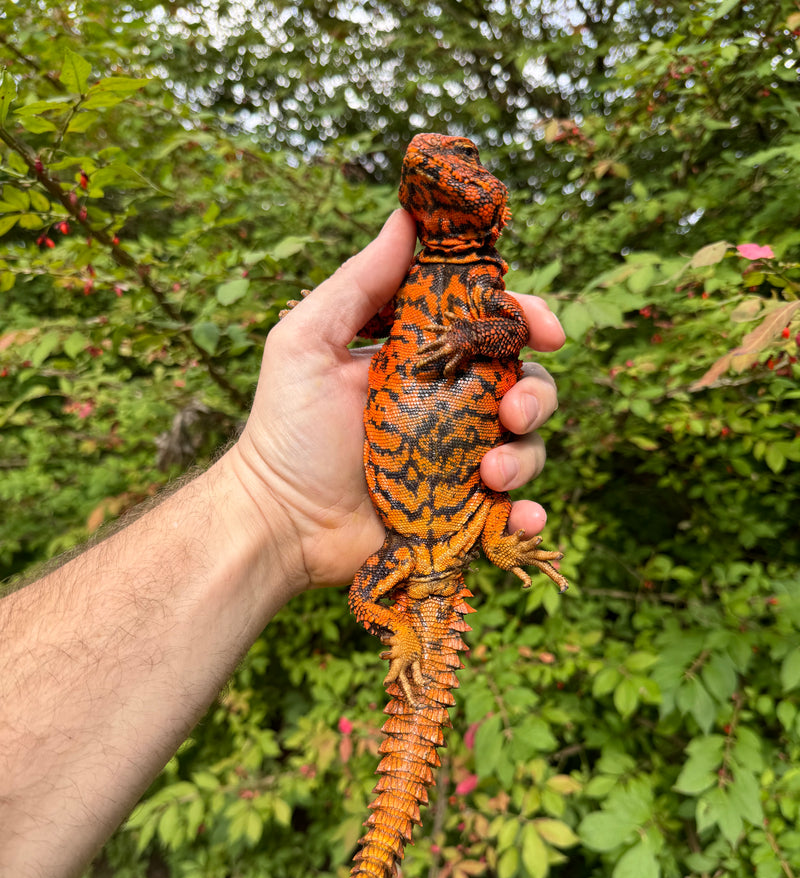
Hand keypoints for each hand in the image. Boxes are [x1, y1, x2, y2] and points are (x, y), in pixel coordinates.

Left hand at [233, 210, 564, 590]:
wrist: (277, 520)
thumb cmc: (286, 429)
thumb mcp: (308, 342)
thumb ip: (358, 282)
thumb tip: (406, 216)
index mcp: (424, 362)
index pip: (492, 330)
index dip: (527, 321)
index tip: (544, 326)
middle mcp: (451, 409)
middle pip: (526, 386)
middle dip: (538, 393)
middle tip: (512, 410)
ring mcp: (460, 463)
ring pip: (529, 447)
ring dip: (526, 456)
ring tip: (489, 472)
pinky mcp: (462, 515)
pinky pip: (515, 513)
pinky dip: (530, 516)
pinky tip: (520, 517)